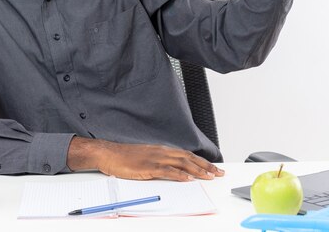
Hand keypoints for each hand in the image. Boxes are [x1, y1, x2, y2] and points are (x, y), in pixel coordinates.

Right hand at [67, 136, 223, 180]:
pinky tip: (188, 178)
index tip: (213, 167)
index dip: (201, 161)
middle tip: (219, 172)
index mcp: (161, 150)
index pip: (186, 155)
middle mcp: (161, 152)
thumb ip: (159, 163)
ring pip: (181, 163)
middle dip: (205, 165)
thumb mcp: (146, 158)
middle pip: (188, 158)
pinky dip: (179, 174)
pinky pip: (167, 170)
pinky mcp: (148, 167)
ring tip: (210, 176)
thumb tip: (173, 172)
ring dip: (197, 170)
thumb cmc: (125, 157)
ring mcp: (155, 159)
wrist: (109, 154)